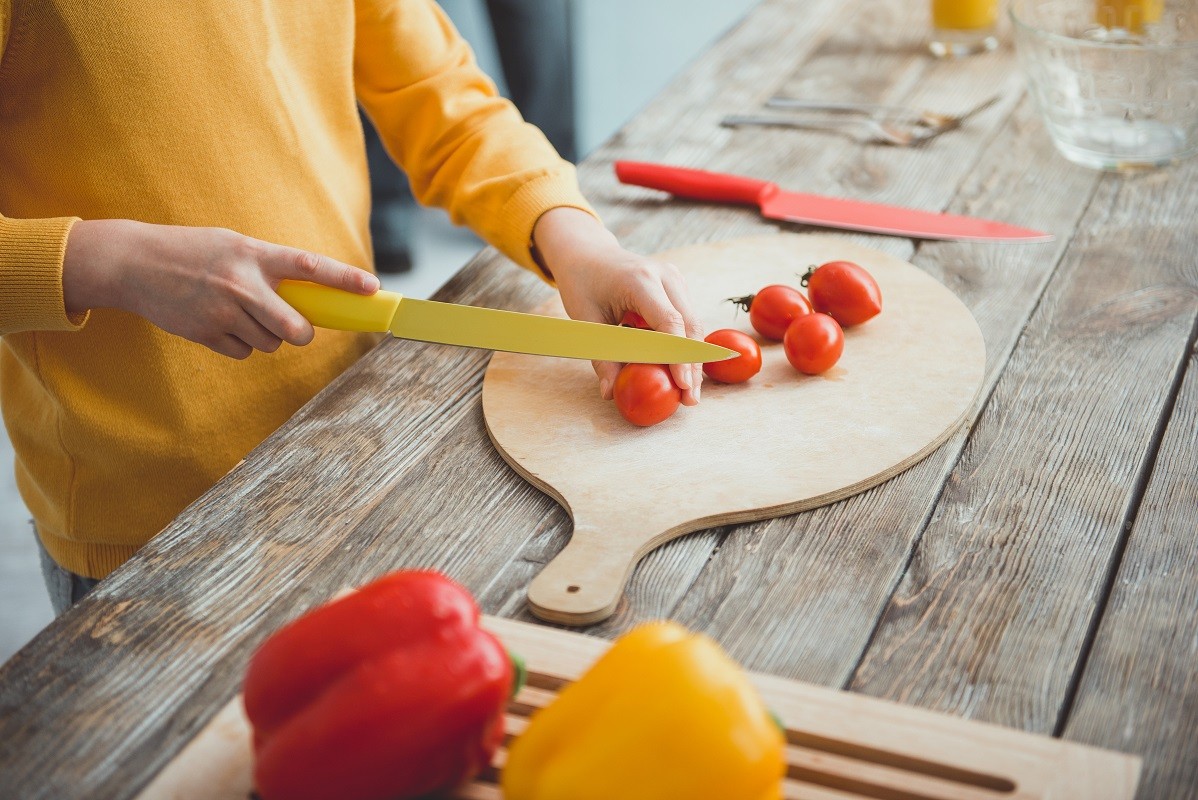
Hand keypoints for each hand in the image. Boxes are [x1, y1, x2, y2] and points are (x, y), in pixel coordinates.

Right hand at [63, 219, 379, 358]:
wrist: (133, 264)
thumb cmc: (194, 251)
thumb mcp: (234, 245)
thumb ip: (270, 268)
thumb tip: (310, 298)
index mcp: (254, 254)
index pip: (309, 267)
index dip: (344, 279)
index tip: (372, 289)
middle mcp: (242, 284)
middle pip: (295, 328)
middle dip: (302, 333)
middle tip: (297, 327)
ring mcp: (223, 312)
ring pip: (271, 343)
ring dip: (266, 335)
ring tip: (240, 312)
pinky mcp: (205, 334)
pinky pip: (244, 352)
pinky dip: (240, 344)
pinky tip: (220, 323)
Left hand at [531, 208, 704, 404]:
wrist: (588, 254)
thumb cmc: (583, 284)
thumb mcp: (585, 320)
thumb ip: (602, 356)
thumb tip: (610, 393)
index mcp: (640, 279)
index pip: (669, 322)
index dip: (678, 357)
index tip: (683, 385)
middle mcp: (664, 276)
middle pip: (689, 325)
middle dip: (692, 364)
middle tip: (690, 399)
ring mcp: (674, 279)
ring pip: (693, 324)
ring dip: (692, 359)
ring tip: (689, 392)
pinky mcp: (677, 287)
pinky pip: (686, 319)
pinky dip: (685, 346)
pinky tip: (682, 371)